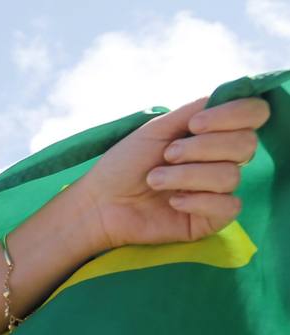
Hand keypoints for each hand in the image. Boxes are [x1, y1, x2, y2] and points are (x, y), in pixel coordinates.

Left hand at [74, 96, 269, 251]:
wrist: (99, 202)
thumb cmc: (123, 165)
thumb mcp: (156, 129)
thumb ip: (193, 110)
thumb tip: (224, 96)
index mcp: (213, 134)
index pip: (253, 114)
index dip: (232, 115)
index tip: (195, 124)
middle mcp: (221, 160)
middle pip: (245, 145)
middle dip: (202, 148)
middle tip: (167, 155)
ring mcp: (217, 191)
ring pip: (230, 176)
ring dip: (186, 176)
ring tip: (154, 180)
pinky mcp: (210, 220)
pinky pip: (227, 207)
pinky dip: (197, 201)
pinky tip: (172, 202)